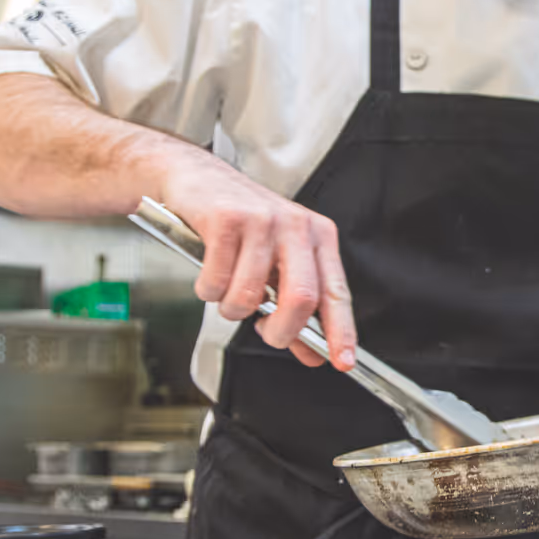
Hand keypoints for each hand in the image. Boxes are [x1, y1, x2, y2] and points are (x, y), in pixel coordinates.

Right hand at [156, 160, 355, 370]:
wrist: (195, 177)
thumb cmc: (240, 224)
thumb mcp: (275, 261)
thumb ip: (292, 306)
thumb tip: (312, 352)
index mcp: (317, 236)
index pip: (336, 292)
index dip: (341, 331)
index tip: (343, 361)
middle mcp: (295, 226)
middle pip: (302, 298)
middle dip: (282, 331)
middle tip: (268, 333)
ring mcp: (262, 220)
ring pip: (251, 296)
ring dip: (232, 309)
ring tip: (227, 292)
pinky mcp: (226, 220)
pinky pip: (217, 282)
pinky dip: (209, 291)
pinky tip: (210, 273)